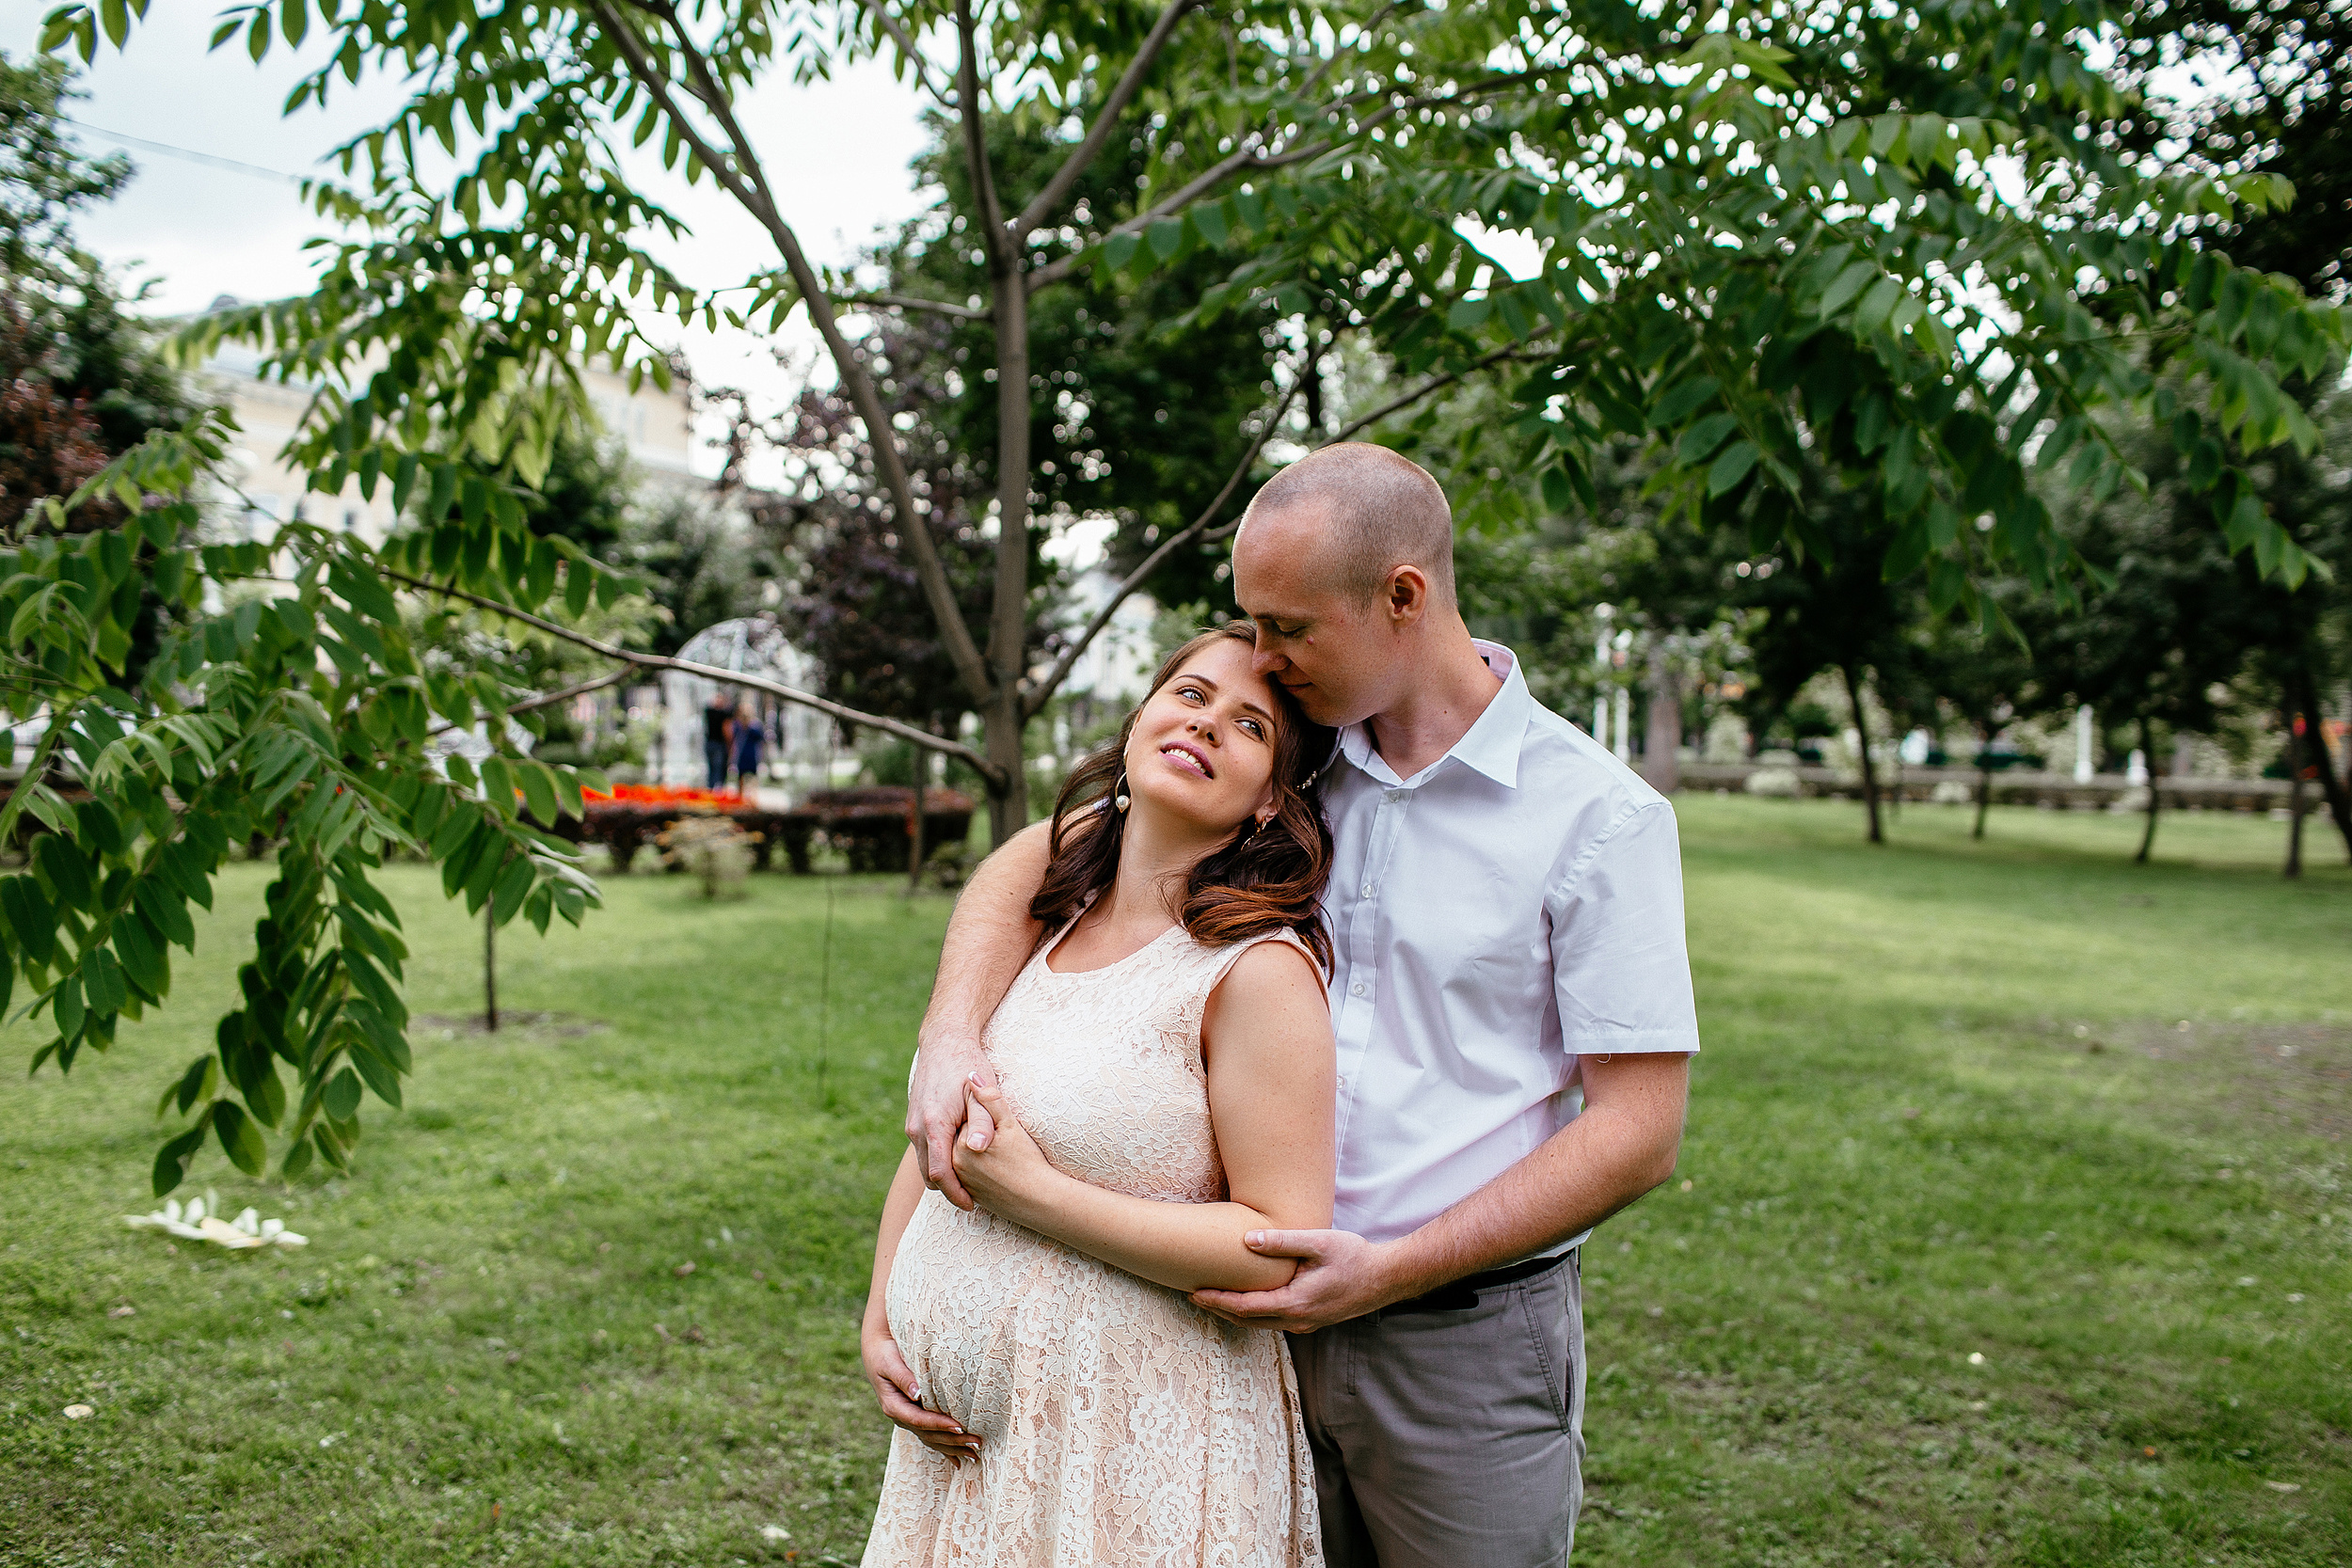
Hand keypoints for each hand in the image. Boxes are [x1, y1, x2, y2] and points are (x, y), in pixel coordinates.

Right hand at [861, 1325, 978, 1462]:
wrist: (877, 1352)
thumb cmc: (884, 1354)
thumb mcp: (889, 1363)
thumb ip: (903, 1377)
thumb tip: (917, 1393)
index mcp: (894, 1406)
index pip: (919, 1420)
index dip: (940, 1425)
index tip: (960, 1426)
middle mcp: (901, 1417)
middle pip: (929, 1435)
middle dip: (953, 1440)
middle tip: (977, 1443)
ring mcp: (908, 1419)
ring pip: (932, 1439)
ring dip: (953, 1447)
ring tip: (975, 1454)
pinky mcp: (915, 1417)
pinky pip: (931, 1436)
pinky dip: (945, 1447)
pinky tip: (958, 1460)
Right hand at [907, 1039, 995, 1210]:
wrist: (944, 1041)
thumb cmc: (968, 1065)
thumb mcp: (982, 1092)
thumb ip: (983, 1120)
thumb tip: (979, 1150)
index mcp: (933, 1125)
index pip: (940, 1175)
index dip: (956, 1194)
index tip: (973, 1206)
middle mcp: (917, 1128)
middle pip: (929, 1176)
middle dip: (949, 1191)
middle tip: (974, 1200)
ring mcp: (912, 1124)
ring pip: (925, 1164)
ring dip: (943, 1176)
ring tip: (969, 1183)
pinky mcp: (913, 1120)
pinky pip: (924, 1150)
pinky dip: (938, 1161)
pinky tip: (959, 1159)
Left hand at [948, 1077, 1050, 1216]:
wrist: (1037, 1200)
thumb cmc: (1027, 1160)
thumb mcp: (1010, 1126)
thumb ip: (990, 1100)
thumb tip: (972, 1075)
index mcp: (962, 1143)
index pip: (964, 1117)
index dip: (981, 1115)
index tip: (996, 1121)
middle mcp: (954, 1163)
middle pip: (960, 1136)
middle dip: (973, 1131)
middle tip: (1000, 1139)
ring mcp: (960, 1180)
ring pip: (961, 1154)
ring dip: (972, 1148)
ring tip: (998, 1152)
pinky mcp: (968, 1192)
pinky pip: (966, 1172)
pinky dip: (975, 1166)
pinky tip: (993, 1165)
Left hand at [1189, 1229, 1401, 1332]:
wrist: (1386, 1278)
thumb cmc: (1354, 1256)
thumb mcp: (1318, 1243)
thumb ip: (1282, 1241)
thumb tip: (1247, 1240)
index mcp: (1295, 1303)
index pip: (1244, 1307)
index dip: (1217, 1300)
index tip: (1194, 1292)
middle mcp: (1297, 1320)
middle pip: (1247, 1320)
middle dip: (1218, 1308)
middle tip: (1193, 1295)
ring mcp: (1305, 1324)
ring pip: (1259, 1324)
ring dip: (1234, 1312)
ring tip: (1212, 1298)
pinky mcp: (1311, 1321)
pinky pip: (1273, 1321)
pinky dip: (1252, 1313)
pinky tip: (1245, 1300)